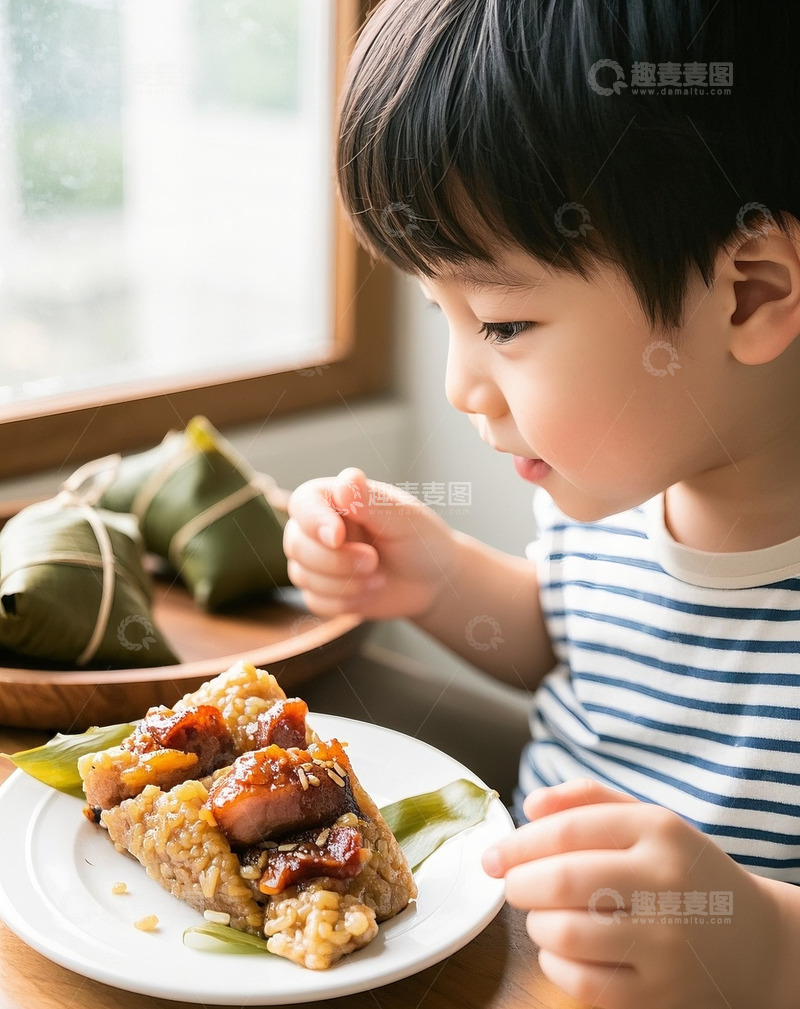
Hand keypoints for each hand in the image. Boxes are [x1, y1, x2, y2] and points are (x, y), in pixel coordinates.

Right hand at [284, 467, 457, 620]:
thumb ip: (371, 500)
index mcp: (334, 498)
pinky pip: (315, 601)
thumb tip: (346, 480)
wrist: (432, 581)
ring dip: (344, 583)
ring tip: (378, 577)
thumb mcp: (403, 518)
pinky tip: (369, 591)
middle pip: (297, 545)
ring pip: (302, 576)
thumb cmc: (419, 539)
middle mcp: (317, 527)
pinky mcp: (320, 590)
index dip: (314, 521)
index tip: (338, 538)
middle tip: (373, 562)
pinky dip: (345, 602)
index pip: (303, 503)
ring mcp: (315, 560)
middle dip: (337, 561)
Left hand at [482, 779, 785, 1008]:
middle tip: (512, 885)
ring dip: (536, 923)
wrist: (753, 941)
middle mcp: (665, 883)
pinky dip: (554, 964)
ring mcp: (664, 943)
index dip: (518, 842)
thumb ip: (587, 800)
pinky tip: (561, 949)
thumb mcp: (647, 820)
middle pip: (561, 880)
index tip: (493, 854)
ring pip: (565, 933)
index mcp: (658, 830)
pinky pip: (582, 983)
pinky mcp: (659, 994)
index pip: (568, 829)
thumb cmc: (681, 871)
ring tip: (543, 915)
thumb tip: (531, 804)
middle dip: (518, 883)